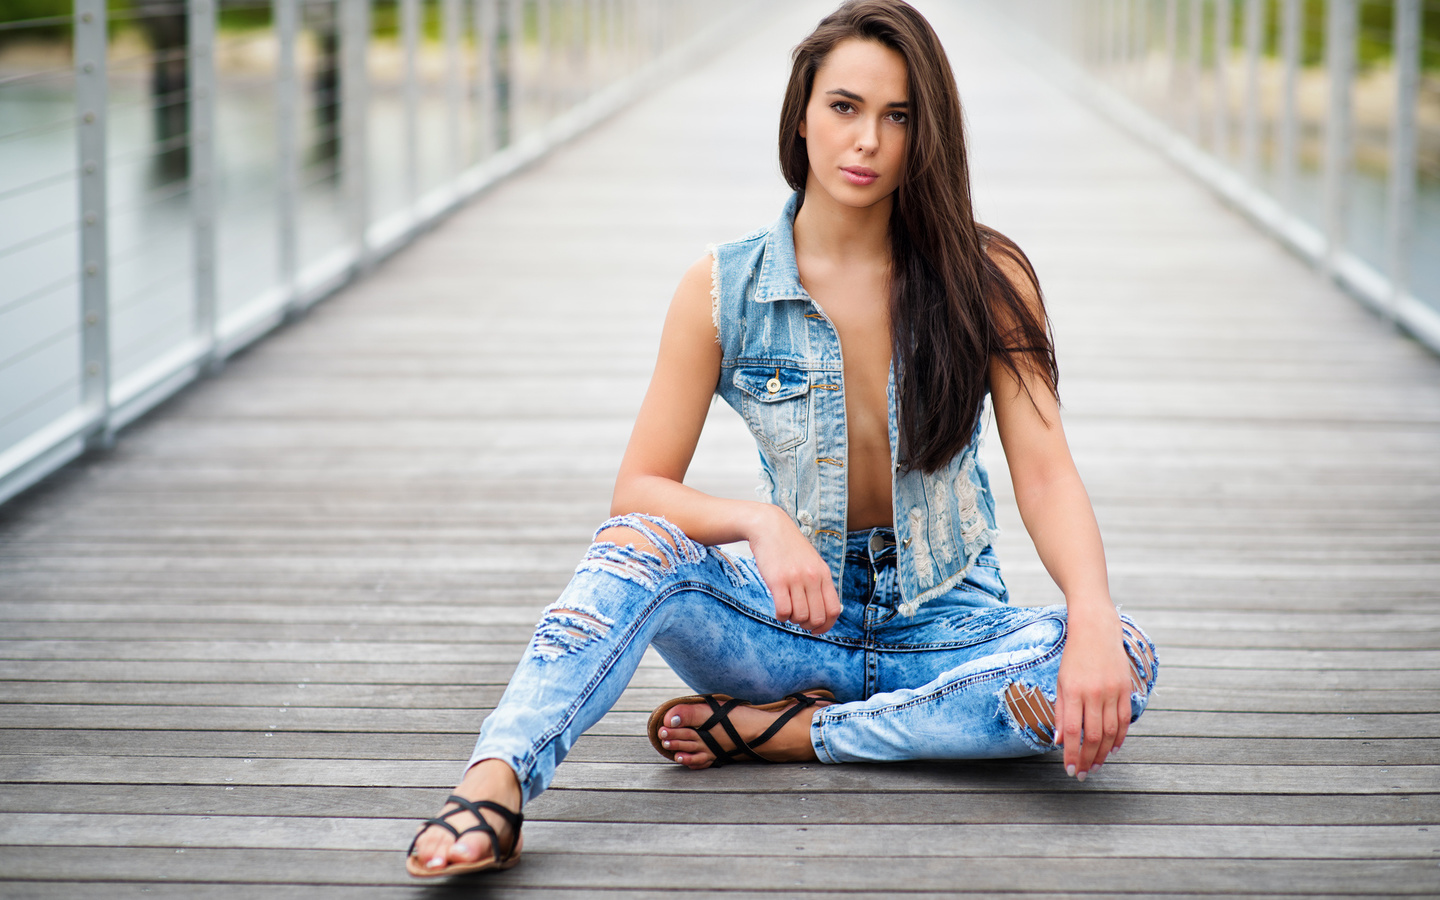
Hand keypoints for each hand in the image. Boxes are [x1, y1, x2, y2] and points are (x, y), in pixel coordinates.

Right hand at [747, 505, 841, 633]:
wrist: (769, 527)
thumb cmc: (790, 548)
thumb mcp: (812, 562)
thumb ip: (820, 583)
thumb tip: (824, 611)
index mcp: (824, 574)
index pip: (833, 610)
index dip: (826, 626)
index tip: (816, 629)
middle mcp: (812, 577)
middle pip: (817, 617)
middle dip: (807, 626)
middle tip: (798, 620)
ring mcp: (795, 579)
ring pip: (800, 616)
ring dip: (793, 620)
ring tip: (788, 610)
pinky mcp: (777, 580)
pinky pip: (783, 611)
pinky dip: (781, 616)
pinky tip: (778, 609)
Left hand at [1053, 605, 1132, 778]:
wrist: (1096, 630)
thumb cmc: (1073, 657)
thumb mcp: (1060, 682)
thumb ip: (1060, 711)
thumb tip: (1058, 741)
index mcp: (1073, 691)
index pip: (1072, 731)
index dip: (1070, 754)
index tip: (1069, 769)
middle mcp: (1094, 693)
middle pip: (1093, 736)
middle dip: (1087, 759)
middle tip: (1082, 773)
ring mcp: (1112, 691)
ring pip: (1111, 732)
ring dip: (1103, 753)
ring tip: (1095, 766)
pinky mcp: (1126, 689)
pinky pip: (1124, 720)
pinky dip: (1120, 737)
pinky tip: (1112, 749)